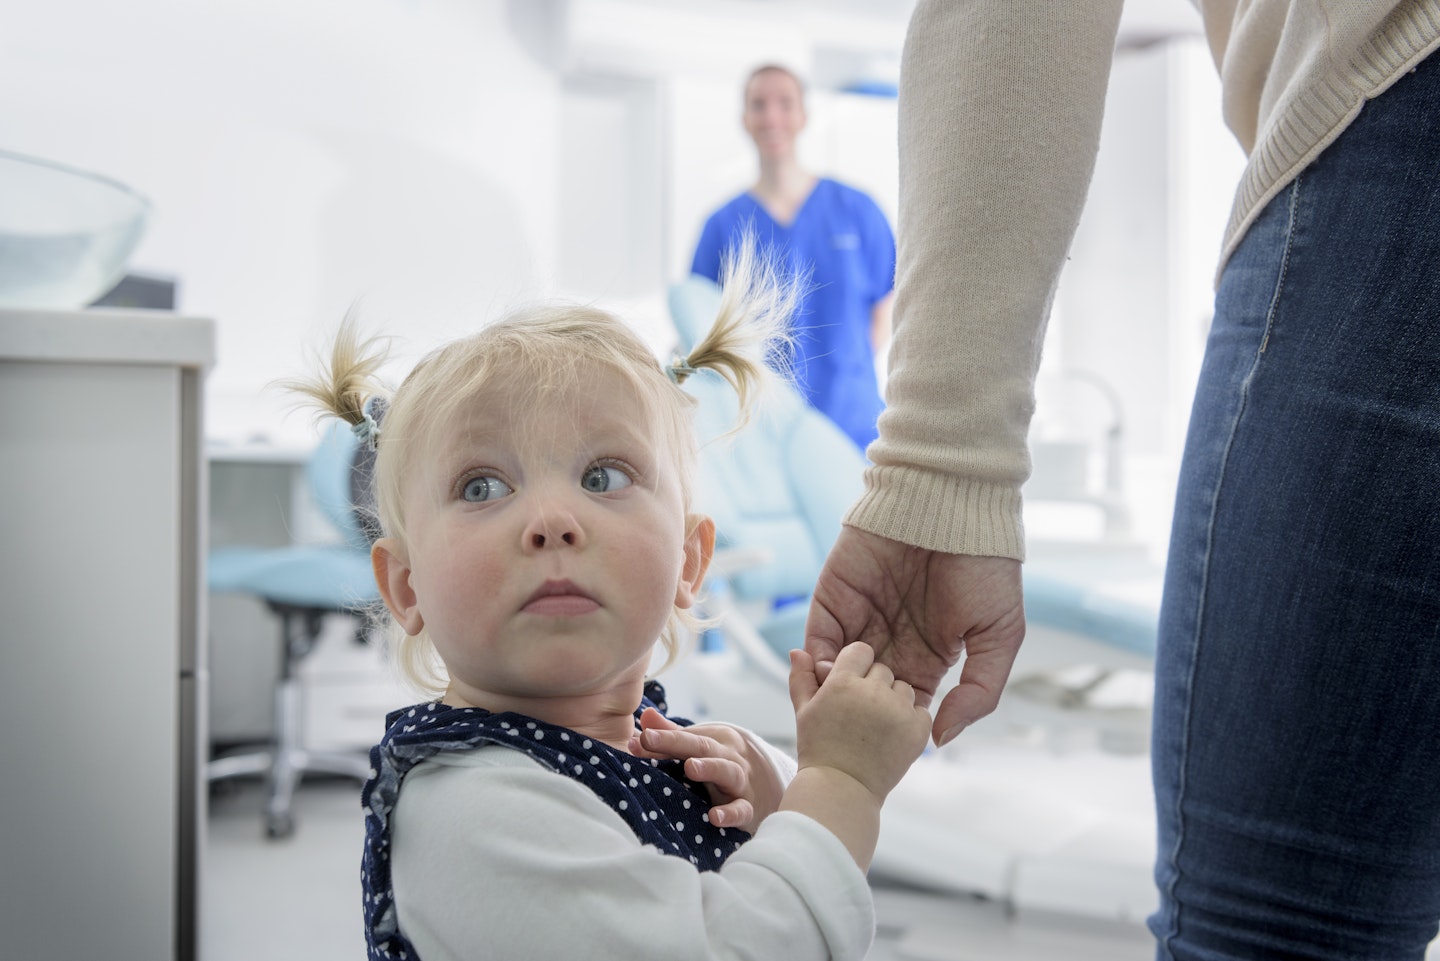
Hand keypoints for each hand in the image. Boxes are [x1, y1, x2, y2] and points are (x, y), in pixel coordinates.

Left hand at [627, 708, 781, 833]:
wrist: (771, 783)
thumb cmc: (723, 762)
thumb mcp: (702, 746)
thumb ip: (672, 734)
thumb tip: (645, 716)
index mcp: (716, 741)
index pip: (687, 737)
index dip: (662, 736)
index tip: (639, 736)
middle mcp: (729, 757)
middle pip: (704, 748)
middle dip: (677, 743)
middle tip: (652, 740)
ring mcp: (741, 782)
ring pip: (728, 772)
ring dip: (710, 768)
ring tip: (691, 768)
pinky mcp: (749, 808)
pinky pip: (742, 809)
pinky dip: (730, 813)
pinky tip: (714, 817)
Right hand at [788, 643, 931, 800]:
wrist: (842, 791)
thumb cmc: (819, 750)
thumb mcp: (804, 711)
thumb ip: (802, 677)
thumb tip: (797, 650)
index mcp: (843, 683)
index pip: (861, 651)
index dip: (855, 666)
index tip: (850, 686)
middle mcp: (873, 692)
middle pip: (883, 670)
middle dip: (874, 685)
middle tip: (860, 712)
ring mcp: (898, 711)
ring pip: (903, 688)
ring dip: (893, 700)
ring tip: (876, 725)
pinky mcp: (917, 730)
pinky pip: (921, 710)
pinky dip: (910, 720)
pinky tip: (892, 735)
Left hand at [805, 526, 1024, 745]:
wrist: (953, 507)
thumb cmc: (985, 566)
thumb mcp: (1001, 636)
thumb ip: (979, 692)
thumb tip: (942, 737)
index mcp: (928, 657)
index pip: (902, 706)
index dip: (896, 726)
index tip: (892, 742)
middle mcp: (891, 642)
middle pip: (864, 695)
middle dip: (858, 714)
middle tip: (856, 729)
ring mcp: (860, 620)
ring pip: (836, 673)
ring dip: (835, 692)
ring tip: (842, 704)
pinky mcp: (834, 598)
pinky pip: (818, 638)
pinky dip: (817, 661)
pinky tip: (829, 674)